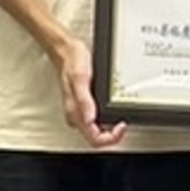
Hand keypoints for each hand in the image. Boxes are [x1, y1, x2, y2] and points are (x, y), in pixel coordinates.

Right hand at [55, 34, 126, 148]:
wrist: (66, 51)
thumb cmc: (72, 62)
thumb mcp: (80, 78)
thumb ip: (85, 100)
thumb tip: (90, 119)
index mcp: (75, 112)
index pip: (94, 139)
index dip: (111, 137)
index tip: (121, 126)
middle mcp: (76, 115)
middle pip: (96, 138)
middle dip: (112, 135)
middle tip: (123, 123)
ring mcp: (80, 112)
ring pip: (96, 131)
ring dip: (110, 129)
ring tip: (120, 119)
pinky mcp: (84, 106)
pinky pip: (96, 120)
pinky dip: (106, 120)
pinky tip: (112, 111)